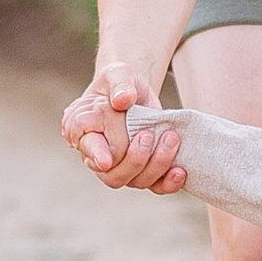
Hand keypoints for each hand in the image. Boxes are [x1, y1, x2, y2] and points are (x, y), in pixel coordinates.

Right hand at [62, 63, 186, 193]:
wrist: (136, 92)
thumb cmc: (121, 82)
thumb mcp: (119, 75)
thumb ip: (120, 85)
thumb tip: (122, 99)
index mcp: (82, 130)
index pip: (88, 147)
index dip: (96, 154)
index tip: (106, 160)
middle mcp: (98, 155)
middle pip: (112, 174)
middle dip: (134, 159)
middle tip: (148, 135)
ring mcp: (120, 167)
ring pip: (135, 181)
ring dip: (156, 164)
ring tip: (171, 138)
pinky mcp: (142, 170)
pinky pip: (154, 185)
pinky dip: (168, 182)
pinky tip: (179, 170)